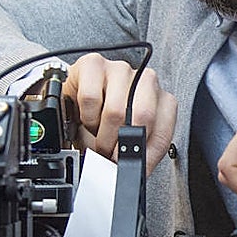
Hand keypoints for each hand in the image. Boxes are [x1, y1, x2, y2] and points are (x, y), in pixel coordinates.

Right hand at [64, 53, 177, 172]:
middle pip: (143, 116)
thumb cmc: (102, 123)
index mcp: (161, 101)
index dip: (146, 155)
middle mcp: (145, 81)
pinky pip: (91, 98)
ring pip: (115, 110)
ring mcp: (120, 69)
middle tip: (109, 154)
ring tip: (97, 135)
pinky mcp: (94, 64)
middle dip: (121, 144)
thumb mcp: (124, 143)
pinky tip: (86, 116)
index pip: (163, 131)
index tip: (132, 167)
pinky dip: (86, 116)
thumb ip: (138, 155)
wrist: (73, 104)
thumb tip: (137, 172)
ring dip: (101, 133)